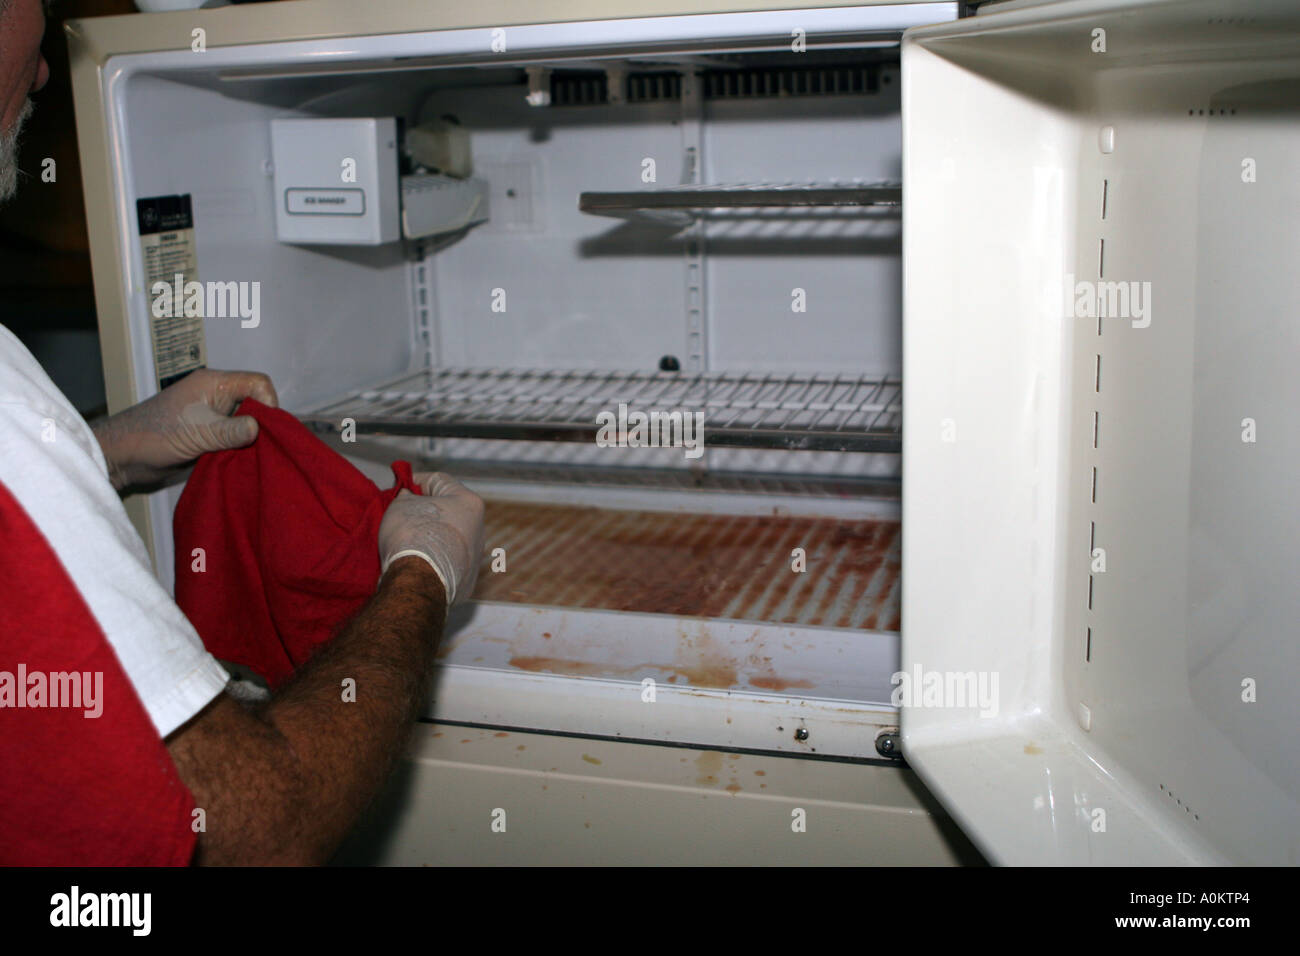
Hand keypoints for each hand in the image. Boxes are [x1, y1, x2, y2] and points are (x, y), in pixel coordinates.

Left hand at [93, 369, 277, 491]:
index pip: (257, 383)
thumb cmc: (154, 436)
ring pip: (246, 420)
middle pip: (255, 401)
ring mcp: (213, 414)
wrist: (124, 456)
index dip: (269, 403)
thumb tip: (259, 428)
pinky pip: (235, 435)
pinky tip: (242, 459)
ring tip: (254, 455)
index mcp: (214, 384)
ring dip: (251, 437)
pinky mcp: (209, 432)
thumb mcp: (197, 433)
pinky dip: (241, 446)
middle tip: (265, 446)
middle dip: (263, 423)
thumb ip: (230, 431)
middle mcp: (216, 395)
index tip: (268, 429)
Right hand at [377, 471, 484, 606]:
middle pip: (448, 510)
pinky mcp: (467, 580)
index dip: (415, 481)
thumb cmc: (412, 536)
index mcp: (469, 502)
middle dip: (425, 510)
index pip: (438, 481)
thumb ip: (406, 496)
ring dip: (431, 536)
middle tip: (401, 513)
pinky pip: (448, 562)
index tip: (399, 487)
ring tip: (408, 540)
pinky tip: (417, 562)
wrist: (419, 582)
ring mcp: (475, 556)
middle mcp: (479, 527)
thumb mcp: (400, 505)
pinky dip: (434, 559)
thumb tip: (409, 498)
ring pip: (450, 538)